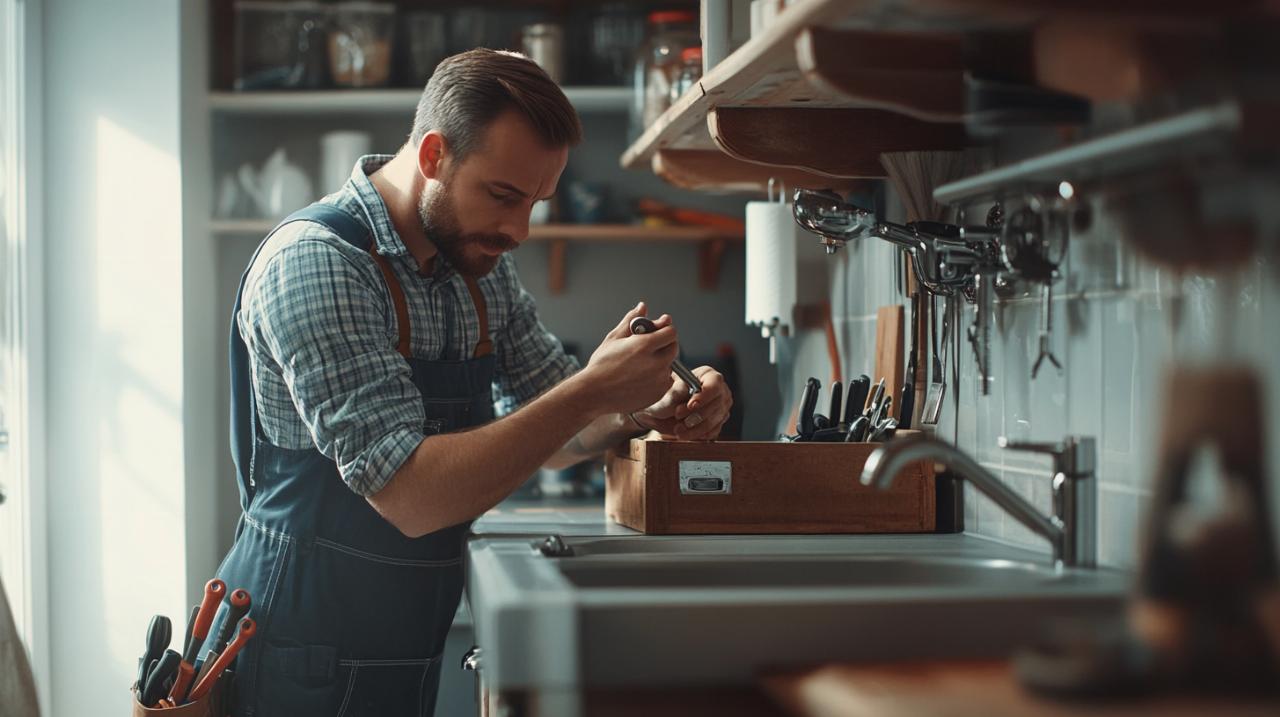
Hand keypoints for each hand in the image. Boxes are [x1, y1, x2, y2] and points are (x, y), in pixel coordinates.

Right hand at [580, 301, 678, 415]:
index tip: (656, 332)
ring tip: (641, 365)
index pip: (671, 332)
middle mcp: (656, 363)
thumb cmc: (601, 366)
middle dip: (664, 345)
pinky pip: (665, 381)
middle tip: (649, 348)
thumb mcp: (614, 338)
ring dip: (661, 362)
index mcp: (645, 346)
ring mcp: (658, 380)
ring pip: (670, 365)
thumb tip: (642, 307)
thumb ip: (631, 320)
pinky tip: (641, 378)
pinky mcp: (658, 394)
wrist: (594, 394)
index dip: (664, 330)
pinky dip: (658, 378)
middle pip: (674, 348)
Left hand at [633, 365, 732, 440]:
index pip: (714, 385)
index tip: (690, 405)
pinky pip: (713, 432)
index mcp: (709, 375)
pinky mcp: (719, 422)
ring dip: (695, 428)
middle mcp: (720, 390)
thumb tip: (685, 393)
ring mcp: (722, 407)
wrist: (665, 409)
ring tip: (678, 430)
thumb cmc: (668, 394)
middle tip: (678, 417)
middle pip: (716, 404)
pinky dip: (698, 435)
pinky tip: (686, 434)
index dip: (704, 396)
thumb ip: (678, 391)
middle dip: (697, 414)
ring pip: (714, 421)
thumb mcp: (670, 389)